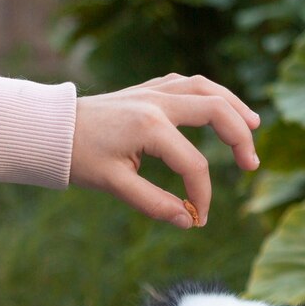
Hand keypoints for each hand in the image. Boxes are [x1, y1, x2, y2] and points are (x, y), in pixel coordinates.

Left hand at [70, 73, 260, 228]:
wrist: (51, 129)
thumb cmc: (79, 158)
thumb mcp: (114, 186)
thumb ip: (154, 204)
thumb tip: (188, 221)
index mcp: (149, 127)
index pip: (193, 164)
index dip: (202, 194)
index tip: (198, 218)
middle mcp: (157, 102)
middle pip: (215, 111)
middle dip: (239, 138)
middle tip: (251, 165)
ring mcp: (153, 91)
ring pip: (206, 88)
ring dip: (233, 106)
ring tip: (253, 127)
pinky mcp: (147, 88)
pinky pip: (188, 83)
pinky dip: (209, 94)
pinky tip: (219, 108)